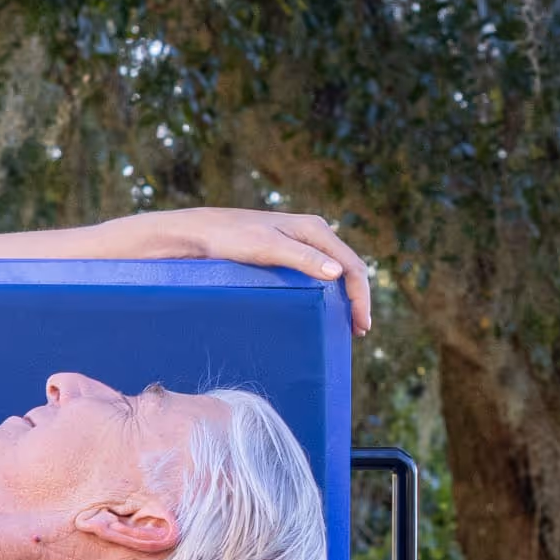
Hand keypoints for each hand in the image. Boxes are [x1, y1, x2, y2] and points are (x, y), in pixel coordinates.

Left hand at [142, 207, 375, 333]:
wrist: (198, 234)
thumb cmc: (229, 237)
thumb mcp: (266, 247)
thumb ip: (302, 258)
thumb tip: (337, 274)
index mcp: (314, 229)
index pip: (351, 264)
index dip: (360, 296)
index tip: (361, 323)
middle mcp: (311, 235)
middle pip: (347, 269)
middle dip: (356, 299)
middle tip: (358, 330)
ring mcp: (299, 245)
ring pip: (333, 273)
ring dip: (343, 298)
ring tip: (346, 325)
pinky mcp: (285, 256)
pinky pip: (316, 275)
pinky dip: (326, 294)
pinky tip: (323, 310)